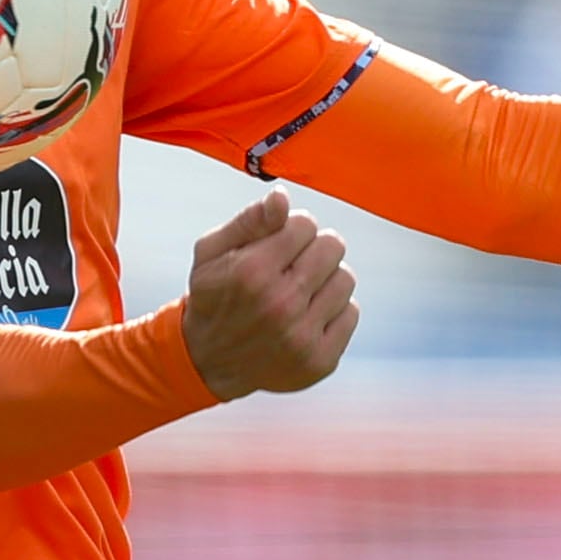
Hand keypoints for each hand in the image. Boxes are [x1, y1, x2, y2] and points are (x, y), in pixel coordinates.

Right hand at [183, 187, 357, 398]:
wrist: (209, 362)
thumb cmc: (213, 297)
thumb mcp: (212, 252)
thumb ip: (249, 220)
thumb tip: (282, 197)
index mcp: (253, 271)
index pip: (306, 224)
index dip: (292, 230)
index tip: (278, 247)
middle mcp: (280, 304)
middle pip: (333, 246)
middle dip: (314, 251)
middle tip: (293, 267)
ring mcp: (302, 336)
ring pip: (345, 279)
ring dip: (326, 280)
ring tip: (301, 292)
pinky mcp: (320, 359)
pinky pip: (351, 313)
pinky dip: (333, 311)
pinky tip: (308, 316)